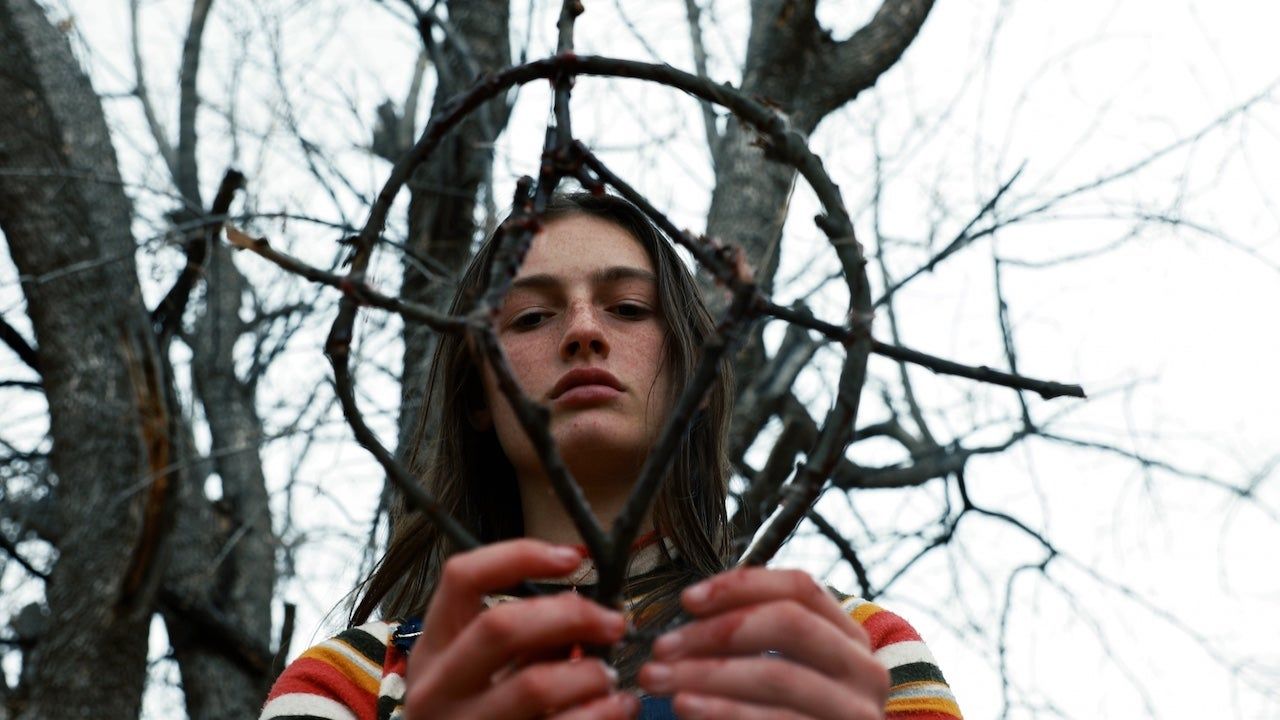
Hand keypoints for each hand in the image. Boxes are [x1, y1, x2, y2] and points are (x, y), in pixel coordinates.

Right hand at [403, 539, 639, 718]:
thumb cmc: (482, 717)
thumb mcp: (484, 673)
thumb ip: (526, 639)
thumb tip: (587, 609)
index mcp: (433, 649)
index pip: (462, 577)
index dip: (520, 556)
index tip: (572, 557)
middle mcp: (437, 688)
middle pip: (501, 625)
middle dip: (571, 615)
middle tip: (614, 622)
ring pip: (535, 685)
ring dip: (589, 674)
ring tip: (609, 677)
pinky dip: (601, 714)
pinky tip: (616, 706)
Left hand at [638, 567, 888, 718]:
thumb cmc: (791, 716)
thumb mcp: (787, 669)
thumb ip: (754, 636)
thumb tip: (693, 608)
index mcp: (849, 637)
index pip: (801, 587)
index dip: (741, 585)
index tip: (688, 599)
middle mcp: (863, 670)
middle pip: (789, 623)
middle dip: (716, 631)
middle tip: (662, 646)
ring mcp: (855, 712)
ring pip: (777, 674)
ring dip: (707, 673)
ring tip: (659, 678)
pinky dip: (723, 711)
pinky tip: (687, 706)